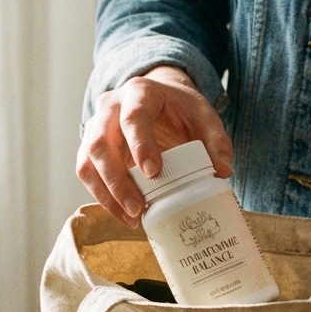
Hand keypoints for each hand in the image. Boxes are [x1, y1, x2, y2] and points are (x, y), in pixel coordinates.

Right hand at [77, 65, 232, 227]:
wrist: (157, 98)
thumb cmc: (179, 107)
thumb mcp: (203, 114)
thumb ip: (216, 140)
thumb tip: (223, 171)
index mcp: (140, 92)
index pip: (133, 117)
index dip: (140, 145)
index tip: (153, 173)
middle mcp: (110, 107)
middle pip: (101, 143)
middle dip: (117, 181)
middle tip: (138, 208)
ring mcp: (95, 126)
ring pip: (88, 161)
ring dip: (106, 194)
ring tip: (131, 219)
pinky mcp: (90, 147)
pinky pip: (87, 173)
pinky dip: (102, 197)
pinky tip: (123, 214)